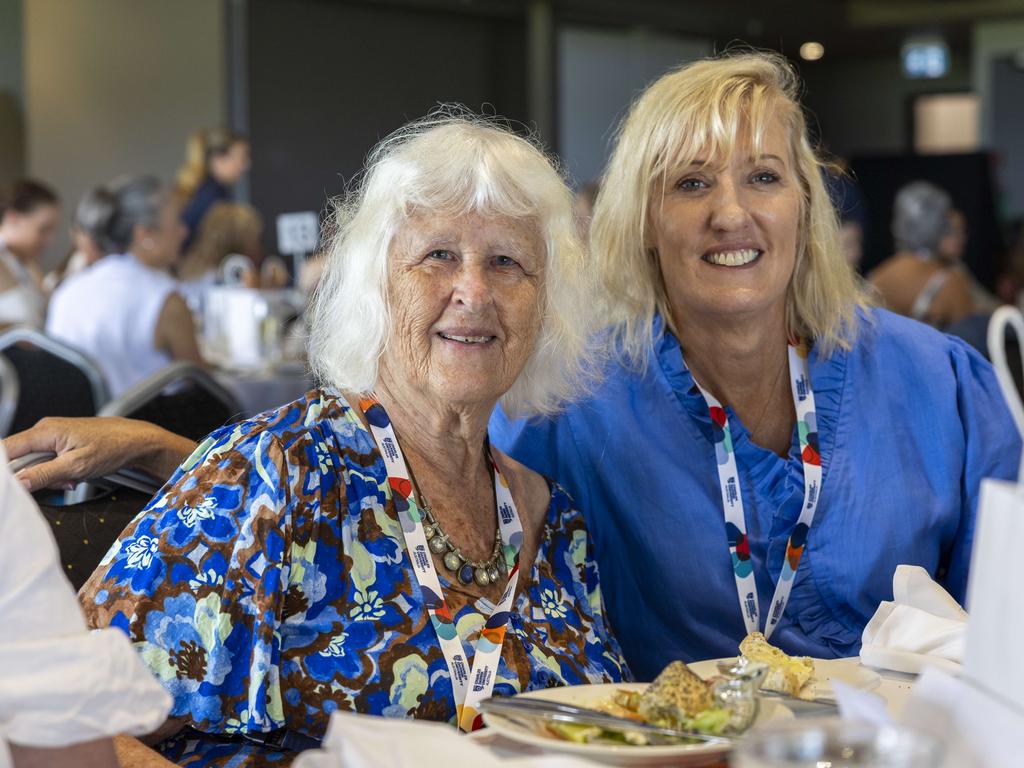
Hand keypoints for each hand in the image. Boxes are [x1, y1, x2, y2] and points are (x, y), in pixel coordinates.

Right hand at [4, 417, 195, 492]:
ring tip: (71, 479)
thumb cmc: (113, 448)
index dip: (4, 472)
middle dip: (33, 477)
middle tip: (58, 483)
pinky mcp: (62, 445)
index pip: (5, 450)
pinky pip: (48, 463)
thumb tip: (17, 483)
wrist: (138, 441)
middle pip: (18, 460)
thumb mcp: (77, 467)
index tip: (10, 488)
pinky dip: (58, 474)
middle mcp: (44, 431)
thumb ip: (43, 475)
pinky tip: (74, 476)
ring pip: (34, 464)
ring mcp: (53, 437)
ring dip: (48, 478)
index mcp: (44, 431)